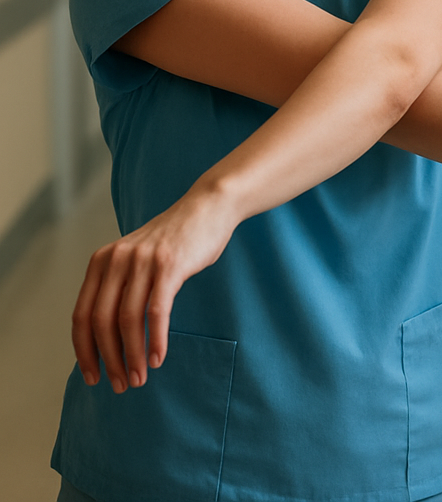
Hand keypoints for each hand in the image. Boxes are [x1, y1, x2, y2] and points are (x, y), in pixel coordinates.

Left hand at [71, 185, 237, 391]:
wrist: (209, 207)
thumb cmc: (176, 239)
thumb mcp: (137, 258)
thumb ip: (120, 285)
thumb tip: (108, 336)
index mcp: (102, 261)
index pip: (82, 316)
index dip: (84, 351)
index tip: (92, 376)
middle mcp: (117, 260)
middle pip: (102, 322)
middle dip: (109, 359)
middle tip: (121, 384)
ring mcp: (143, 261)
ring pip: (127, 320)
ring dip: (132, 355)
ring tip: (140, 377)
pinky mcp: (169, 265)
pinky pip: (156, 311)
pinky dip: (155, 339)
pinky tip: (158, 357)